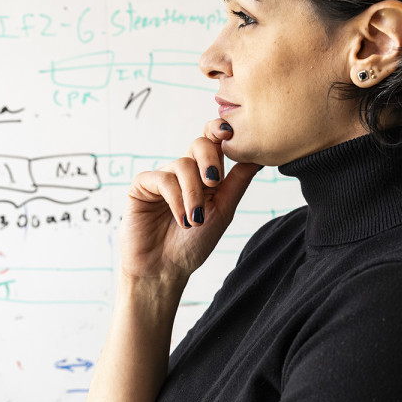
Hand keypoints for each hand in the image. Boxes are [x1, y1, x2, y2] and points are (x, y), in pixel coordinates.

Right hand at [118, 119, 261, 293]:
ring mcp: (162, 178)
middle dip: (210, 160)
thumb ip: (238, 181)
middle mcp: (184, 173)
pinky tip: (182, 220)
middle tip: (214, 183)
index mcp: (205, 175)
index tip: (229, 133)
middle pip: (199, 144)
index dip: (220, 131)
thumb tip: (259, 156)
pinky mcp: (142, 186)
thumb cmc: (194, 244)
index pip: (213, 142)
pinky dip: (176, 199)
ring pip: (182, 165)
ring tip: (195, 220)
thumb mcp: (223, 210)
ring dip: (193, 194)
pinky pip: (161, 179)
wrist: (165, 270)